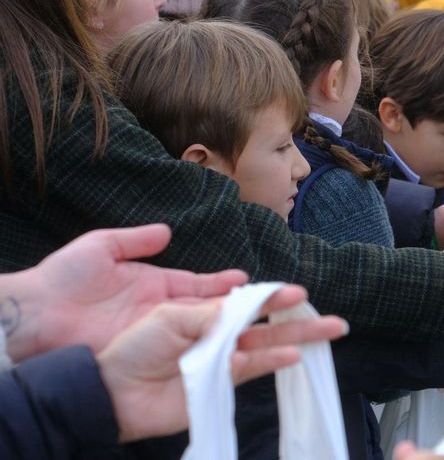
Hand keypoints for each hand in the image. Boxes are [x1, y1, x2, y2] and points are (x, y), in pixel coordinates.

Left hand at [3, 224, 247, 362]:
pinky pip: (182, 350)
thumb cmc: (63, 278)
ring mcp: (153, 332)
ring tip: (260, 326)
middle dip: (237, 307)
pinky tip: (231, 347)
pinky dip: (207, 349)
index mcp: (154, 284)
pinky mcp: (145, 351)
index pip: (197, 284)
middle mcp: (159, 310)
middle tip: (269, 304)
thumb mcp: (100, 246)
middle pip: (207, 308)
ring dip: (229, 329)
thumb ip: (134, 239)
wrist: (36, 315)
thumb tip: (167, 231)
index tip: (247, 281)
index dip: (221, 284)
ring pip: (201, 330)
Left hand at [96, 285, 348, 441]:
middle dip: (298, 319)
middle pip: (265, 325)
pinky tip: (293, 355)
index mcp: (203, 311)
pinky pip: (250, 371)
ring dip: (297, 340)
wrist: (111, 389)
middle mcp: (217, 335)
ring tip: (329, 333)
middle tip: (332, 318)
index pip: (247, 301)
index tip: (297, 291)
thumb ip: (211, 312)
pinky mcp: (219, 386)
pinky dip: (272, 362)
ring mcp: (220, 361)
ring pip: (266, 347)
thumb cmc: (133, 346)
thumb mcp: (169, 315)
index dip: (273, 296)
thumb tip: (246, 308)